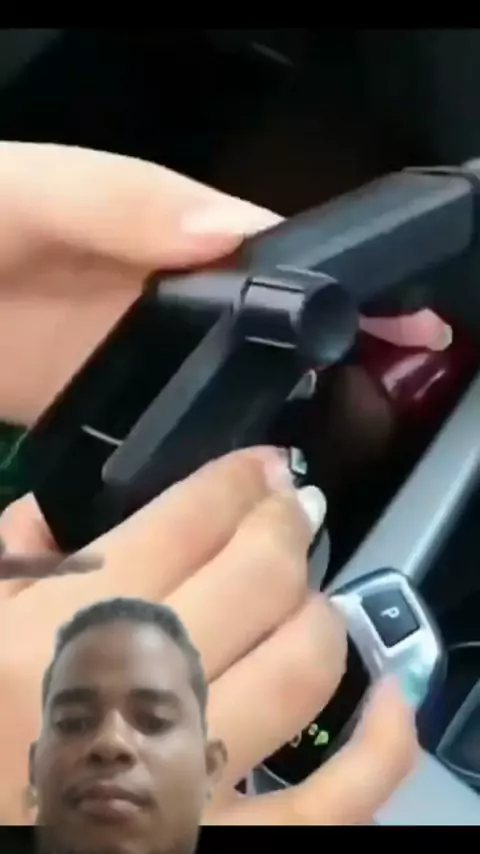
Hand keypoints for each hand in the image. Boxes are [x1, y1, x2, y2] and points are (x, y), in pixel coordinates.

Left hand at [0, 142, 449, 425]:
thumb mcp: (32, 187)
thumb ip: (122, 200)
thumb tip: (229, 232)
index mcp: (160, 233)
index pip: (268, 261)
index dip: (334, 292)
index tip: (394, 327)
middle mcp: (157, 301)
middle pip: (258, 336)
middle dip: (323, 363)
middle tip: (376, 401)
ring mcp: (129, 363)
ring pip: (219, 394)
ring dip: (270, 418)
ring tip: (317, 452)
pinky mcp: (92, 414)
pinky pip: (158, 443)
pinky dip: (198, 462)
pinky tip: (227, 484)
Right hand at [0, 448, 416, 824]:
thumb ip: (11, 560)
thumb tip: (50, 512)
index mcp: (64, 630)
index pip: (186, 521)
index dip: (239, 479)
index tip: (266, 465)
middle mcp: (138, 692)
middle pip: (258, 578)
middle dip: (285, 526)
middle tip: (292, 509)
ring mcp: (192, 772)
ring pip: (301, 665)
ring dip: (319, 613)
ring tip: (306, 593)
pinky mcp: (231, 844)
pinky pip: (333, 802)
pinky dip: (378, 747)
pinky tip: (387, 698)